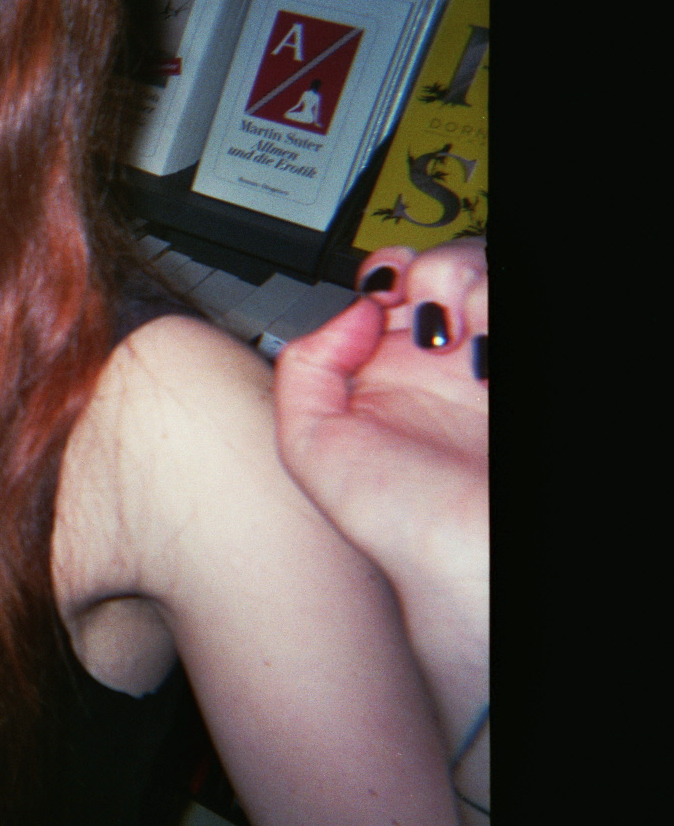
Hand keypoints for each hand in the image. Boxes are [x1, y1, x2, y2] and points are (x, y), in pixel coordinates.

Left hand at [273, 239, 487, 590]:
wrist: (469, 559)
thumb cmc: (400, 524)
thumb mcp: (310, 446)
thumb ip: (304, 368)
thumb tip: (353, 310)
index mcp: (386, 370)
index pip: (388, 285)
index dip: (385, 273)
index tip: (384, 292)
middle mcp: (442, 360)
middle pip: (442, 267)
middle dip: (434, 273)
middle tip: (428, 314)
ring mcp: (487, 360)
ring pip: (484, 276)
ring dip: (468, 286)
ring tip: (461, 338)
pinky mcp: (522, 367)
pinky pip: (515, 302)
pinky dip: (496, 308)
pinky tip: (484, 355)